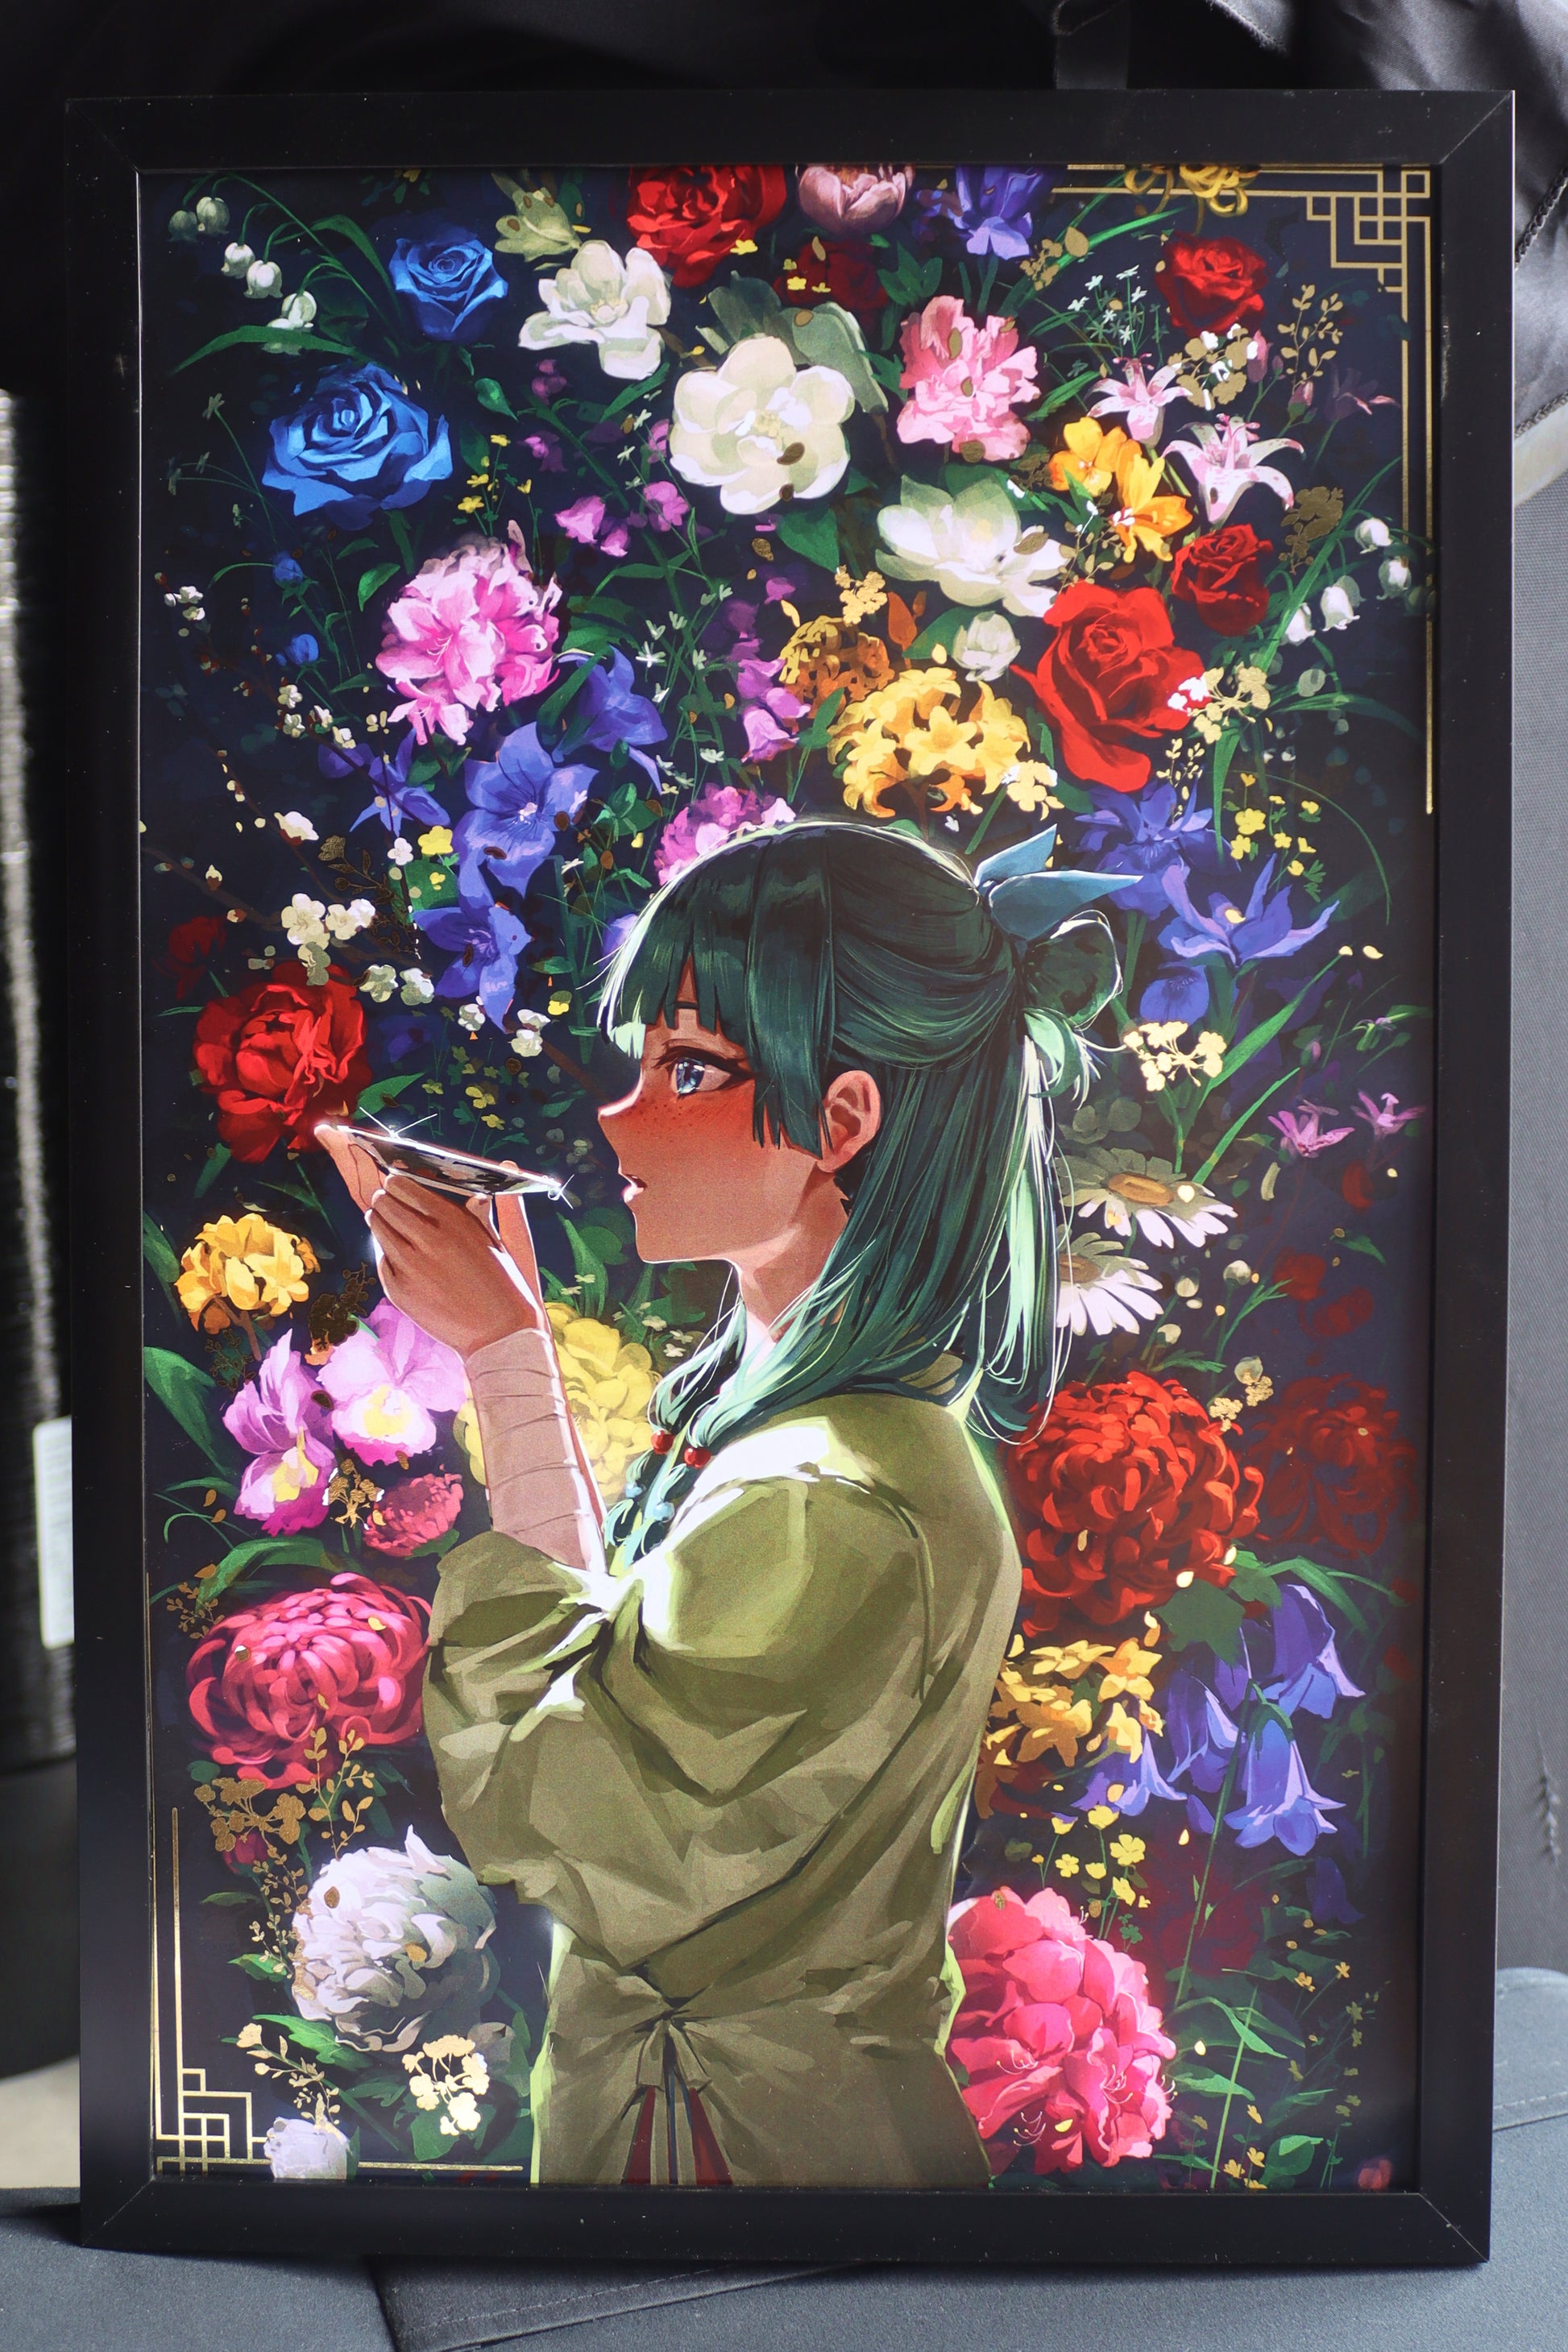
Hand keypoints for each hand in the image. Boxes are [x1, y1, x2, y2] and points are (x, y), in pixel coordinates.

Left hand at [317, 1128, 543, 1360]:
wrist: (500, 1333)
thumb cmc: (504, 1283)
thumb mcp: (500, 1236)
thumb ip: (491, 1198)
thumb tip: (507, 1162)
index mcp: (452, 1221)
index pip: (404, 1187)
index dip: (396, 1182)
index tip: (396, 1182)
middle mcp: (428, 1240)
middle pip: (385, 1205)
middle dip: (384, 1199)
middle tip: (385, 1200)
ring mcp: (410, 1267)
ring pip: (378, 1230)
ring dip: (380, 1222)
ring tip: (386, 1221)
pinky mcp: (399, 1291)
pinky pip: (382, 1261)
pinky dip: (386, 1253)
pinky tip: (397, 1253)